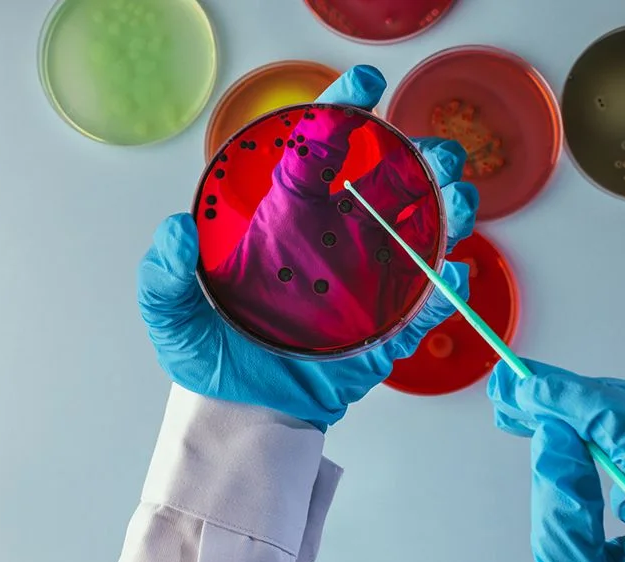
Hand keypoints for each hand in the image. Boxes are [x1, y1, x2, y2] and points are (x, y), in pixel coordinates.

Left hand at [138, 65, 478, 429]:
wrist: (240, 412)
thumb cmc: (209, 354)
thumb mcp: (170, 309)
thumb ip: (166, 269)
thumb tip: (177, 231)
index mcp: (291, 218)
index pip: (322, 150)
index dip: (345, 111)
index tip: (367, 85)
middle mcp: (337, 239)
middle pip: (393, 182)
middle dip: (424, 157)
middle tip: (438, 151)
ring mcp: (369, 280)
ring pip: (423, 231)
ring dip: (450, 210)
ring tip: (459, 202)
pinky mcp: (388, 327)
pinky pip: (429, 301)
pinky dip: (447, 287)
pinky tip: (449, 275)